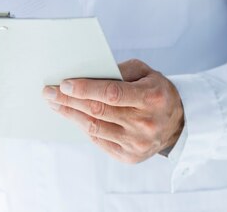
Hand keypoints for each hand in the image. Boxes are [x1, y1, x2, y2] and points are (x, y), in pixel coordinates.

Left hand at [43, 59, 183, 162]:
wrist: (177, 124)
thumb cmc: (156, 91)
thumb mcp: (145, 72)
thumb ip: (119, 70)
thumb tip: (86, 73)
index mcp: (152, 98)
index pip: (112, 94)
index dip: (86, 89)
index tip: (64, 84)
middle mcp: (145, 123)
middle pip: (98, 111)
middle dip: (69, 100)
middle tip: (48, 92)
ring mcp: (137, 143)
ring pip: (94, 128)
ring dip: (70, 115)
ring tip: (54, 104)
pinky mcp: (129, 157)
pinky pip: (98, 140)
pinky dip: (83, 126)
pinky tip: (72, 116)